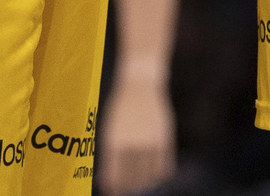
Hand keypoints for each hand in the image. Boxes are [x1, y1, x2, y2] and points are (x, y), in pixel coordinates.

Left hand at [97, 72, 174, 193]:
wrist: (140, 85)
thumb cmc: (121, 109)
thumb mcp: (109, 131)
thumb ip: (108, 158)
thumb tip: (105, 183)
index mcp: (113, 142)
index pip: (115, 177)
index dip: (115, 189)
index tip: (113, 192)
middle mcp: (131, 144)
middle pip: (132, 180)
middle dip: (129, 190)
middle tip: (128, 190)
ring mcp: (149, 142)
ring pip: (149, 177)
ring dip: (145, 185)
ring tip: (141, 185)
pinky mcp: (164, 140)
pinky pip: (164, 168)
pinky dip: (159, 176)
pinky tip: (155, 176)